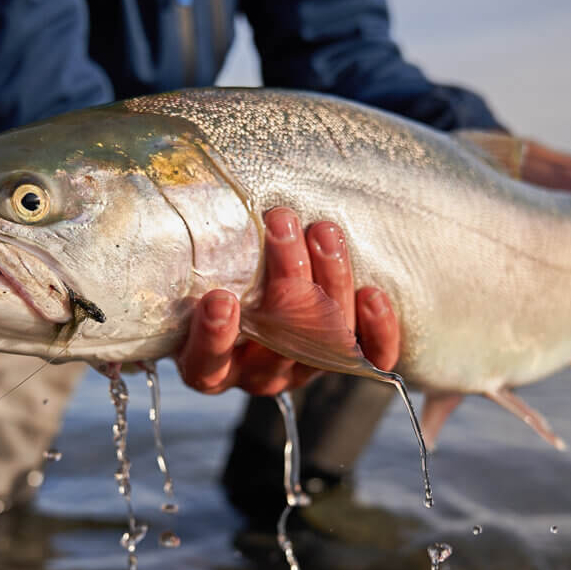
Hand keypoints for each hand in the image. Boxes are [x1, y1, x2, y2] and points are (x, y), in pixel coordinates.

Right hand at [176, 208, 399, 394]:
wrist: (258, 293)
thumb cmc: (214, 277)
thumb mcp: (196, 271)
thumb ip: (197, 254)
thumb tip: (193, 195)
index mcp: (209, 366)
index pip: (207, 364)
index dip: (214, 336)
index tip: (220, 298)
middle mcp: (257, 374)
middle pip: (278, 343)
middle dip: (285, 277)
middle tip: (281, 223)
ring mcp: (303, 370)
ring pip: (326, 340)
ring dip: (329, 280)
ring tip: (323, 231)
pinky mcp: (344, 361)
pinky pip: (371, 358)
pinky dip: (377, 329)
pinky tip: (373, 295)